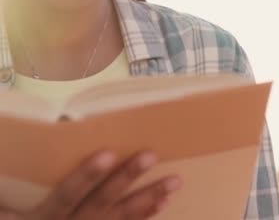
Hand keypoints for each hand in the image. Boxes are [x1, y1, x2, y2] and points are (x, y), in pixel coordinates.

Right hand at [0, 150, 180, 219]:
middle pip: (100, 204)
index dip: (86, 176)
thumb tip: (36, 163)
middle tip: (151, 156)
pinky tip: (163, 203)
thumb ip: (20, 193)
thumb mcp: (16, 207)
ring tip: (174, 181)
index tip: (108, 154)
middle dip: (127, 180)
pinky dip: (145, 217)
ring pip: (120, 219)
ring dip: (149, 199)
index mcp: (45, 217)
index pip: (66, 195)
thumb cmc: (26, 216)